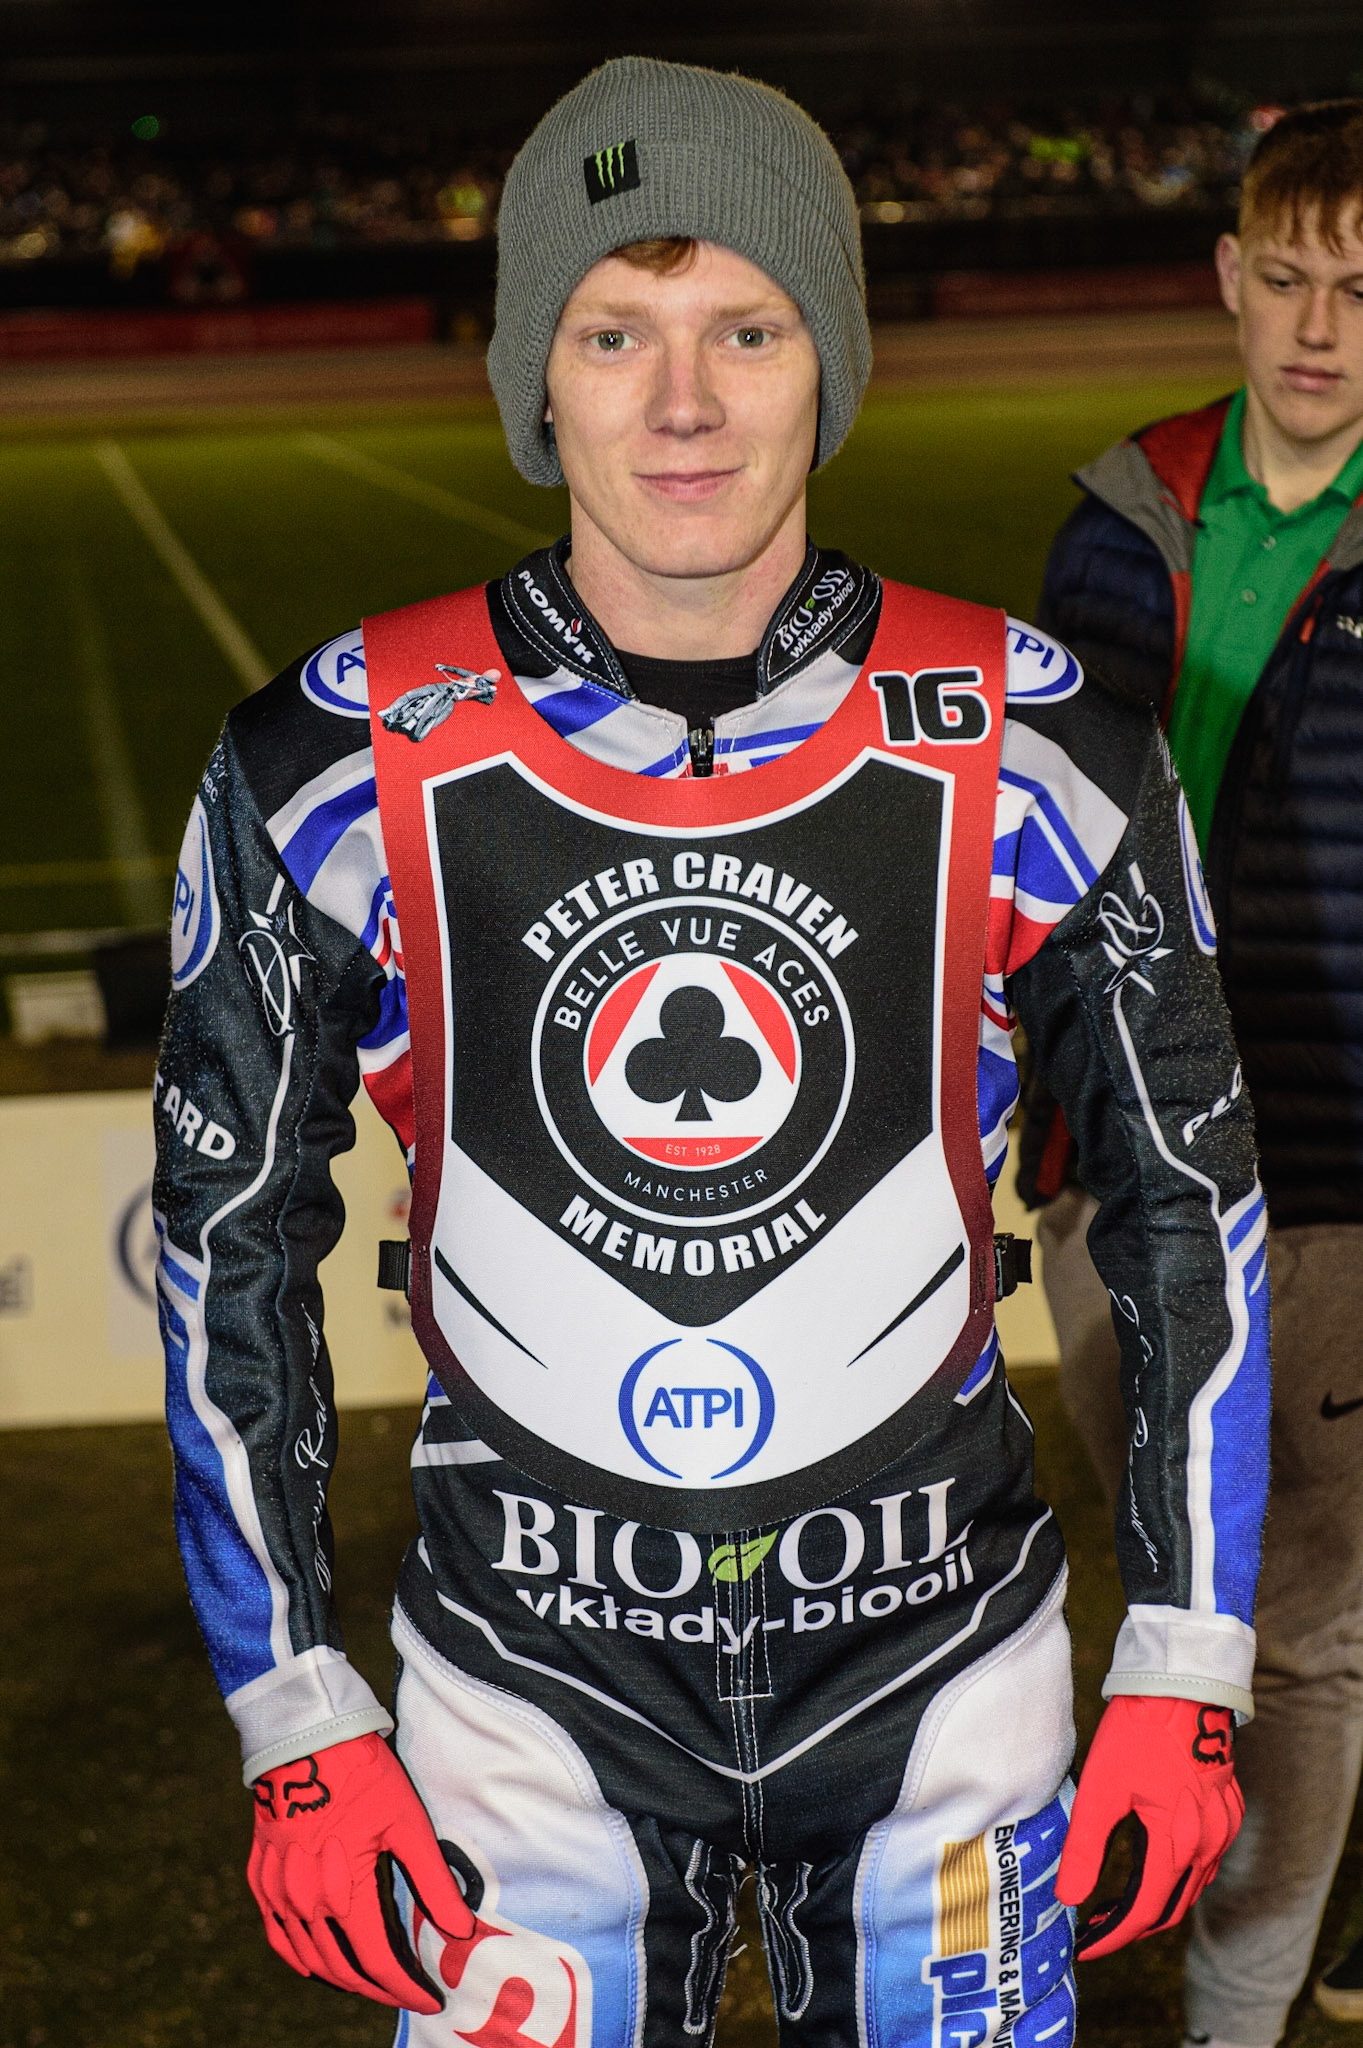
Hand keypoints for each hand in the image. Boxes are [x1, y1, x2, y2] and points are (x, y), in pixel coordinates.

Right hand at [248, 1731, 473, 2010]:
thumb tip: (462, 1930)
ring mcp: (278, 1893)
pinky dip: (300, 1957)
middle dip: (378, 1989)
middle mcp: (305, 1904)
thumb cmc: (364, 1777)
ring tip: (372, 1983)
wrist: (306, 1738)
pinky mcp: (261, 1878)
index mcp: (345, 1894)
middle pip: (342, 1968)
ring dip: (341, 1977)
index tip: (430, 2000)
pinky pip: (277, 1934)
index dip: (406, 1988)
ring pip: (308, 1958)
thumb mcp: (409, 1824)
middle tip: (407, 1993)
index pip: (378, 1963)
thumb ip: (433, 1883)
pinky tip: (317, 1962)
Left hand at [1055, 1694, 1242, 1960]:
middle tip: (1095, 1926)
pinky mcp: (1227, 1809)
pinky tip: (1153, 1863)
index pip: (1144, 1912)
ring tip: (1116, 1902)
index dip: (1113, 1936)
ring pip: (1192, 1886)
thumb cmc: (1139, 1731)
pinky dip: (1178, 1873)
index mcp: (1175, 1843)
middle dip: (1133, 1925)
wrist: (1182, 1684)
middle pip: (1172, 1907)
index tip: (1085, 1946)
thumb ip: (1085, 1848)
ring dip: (1157, 1901)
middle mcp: (1207, 1844)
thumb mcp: (1101, 1788)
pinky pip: (1206, 1858)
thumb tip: (1069, 1899)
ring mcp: (1223, 1827)